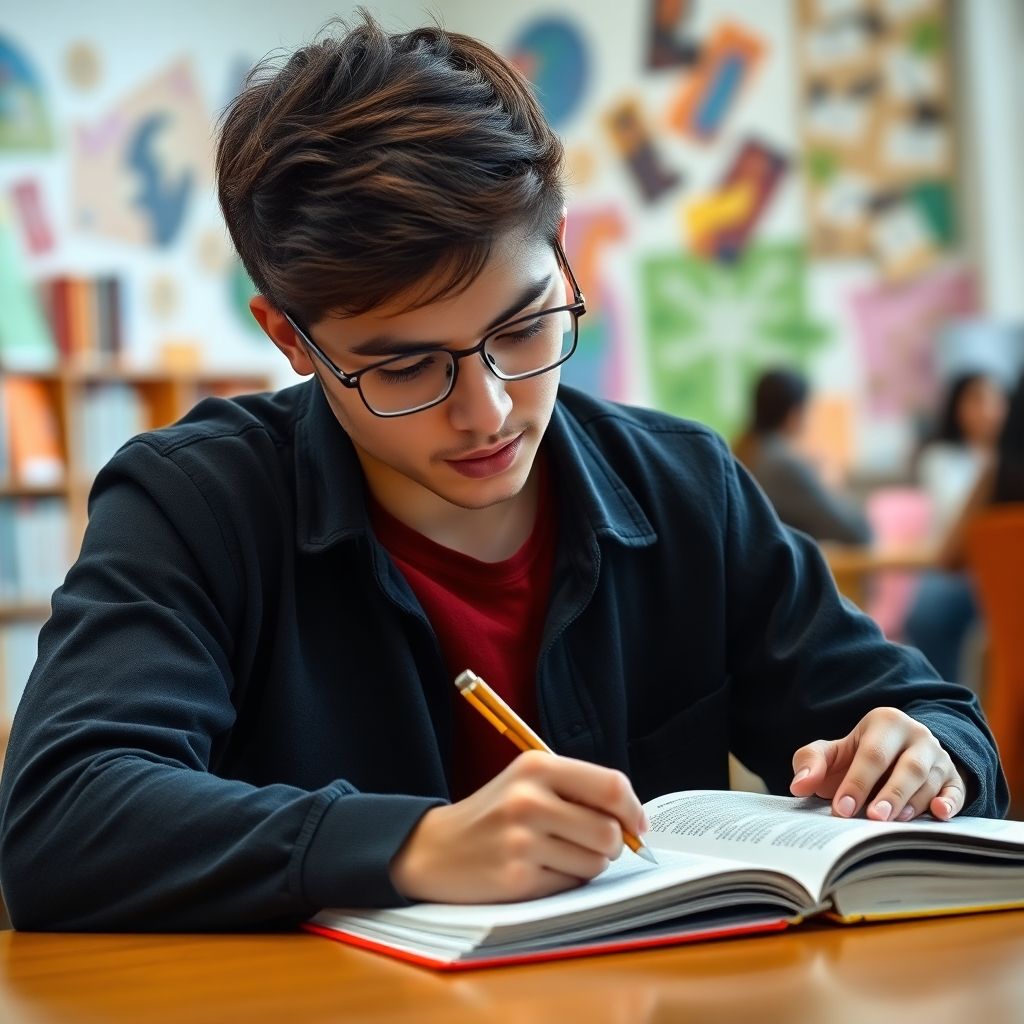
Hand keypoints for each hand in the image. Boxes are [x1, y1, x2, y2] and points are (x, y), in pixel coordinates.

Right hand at [390, 750, 647, 903]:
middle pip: (608, 831)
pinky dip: (563, 882)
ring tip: (555, 854)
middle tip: (589, 843)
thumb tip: (635, 822)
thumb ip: (579, 790)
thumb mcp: (528, 781)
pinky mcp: (516, 878)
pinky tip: (537, 870)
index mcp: (536, 766)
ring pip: (594, 862)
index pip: (610, 786)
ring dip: (586, 864)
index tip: (637, 825)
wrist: (435, 848)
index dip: (633, 810)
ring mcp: (521, 840)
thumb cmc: (494, 814)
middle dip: (610, 844)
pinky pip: (570, 885)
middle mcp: (528, 799)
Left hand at [789, 707, 965, 822]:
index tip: (842, 809)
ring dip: (913, 804)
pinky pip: (957, 790)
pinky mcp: (954, 778)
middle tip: (872, 818)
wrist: (895, 754)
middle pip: (907, 767)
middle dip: (889, 794)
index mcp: (886, 722)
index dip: (857, 782)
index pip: (872, 754)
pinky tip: (939, 814)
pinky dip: (950, 803)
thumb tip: (799, 785)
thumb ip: (811, 762)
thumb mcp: (832, 752)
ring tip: (893, 823)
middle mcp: (917, 736)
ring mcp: (939, 757)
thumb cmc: (858, 756)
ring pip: (930, 782)